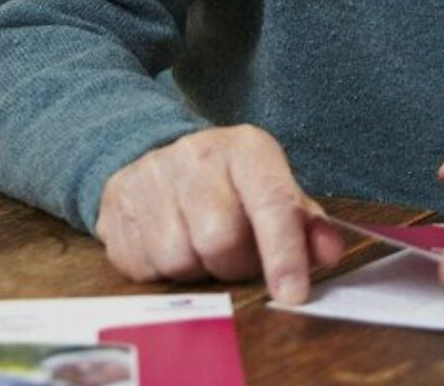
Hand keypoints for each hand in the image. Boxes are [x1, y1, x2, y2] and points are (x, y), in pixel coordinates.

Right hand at [93, 125, 343, 302]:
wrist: (155, 154)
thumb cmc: (229, 185)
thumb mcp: (273, 191)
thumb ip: (306, 224)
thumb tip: (328, 252)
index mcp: (246, 148)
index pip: (271, 204)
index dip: (284, 255)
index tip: (293, 295)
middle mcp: (195, 154)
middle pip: (221, 240)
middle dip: (234, 265)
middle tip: (236, 256)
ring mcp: (149, 176)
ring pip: (179, 257)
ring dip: (196, 269)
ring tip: (200, 245)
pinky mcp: (115, 203)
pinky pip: (143, 266)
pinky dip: (162, 270)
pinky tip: (169, 243)